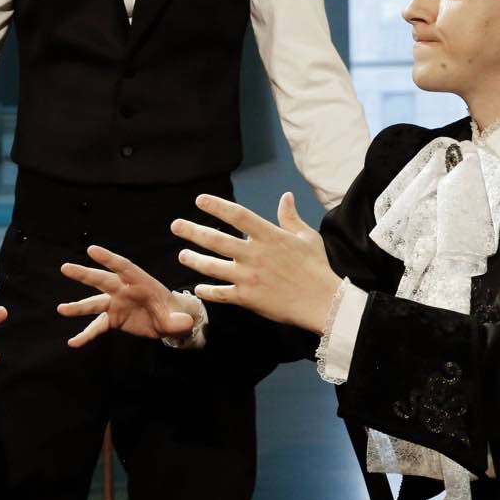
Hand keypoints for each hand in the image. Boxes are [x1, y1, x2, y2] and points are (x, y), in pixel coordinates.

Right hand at [57, 244, 196, 346]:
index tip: (91, 250)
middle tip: (66, 268)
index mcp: (141, 282)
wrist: (168, 322)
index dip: (108, 259)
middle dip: (85, 274)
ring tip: (61, 309)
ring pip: (94, 303)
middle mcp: (124, 290)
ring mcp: (116, 304)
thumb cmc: (174, 313)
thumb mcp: (180, 318)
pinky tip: (74, 342)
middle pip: (102, 280)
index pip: (123, 267)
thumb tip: (184, 323)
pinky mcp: (113, 318)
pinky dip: (86, 334)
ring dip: (78, 307)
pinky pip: (97, 326)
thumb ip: (180, 321)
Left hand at [171, 192, 340, 333]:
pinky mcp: (248, 298)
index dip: (217, 206)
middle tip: (175, 225)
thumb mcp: (307, 237)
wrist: (324, 303)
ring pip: (213, 267)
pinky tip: (198, 288)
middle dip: (192, 231)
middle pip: (216, 240)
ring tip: (182, 255)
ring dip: (194, 260)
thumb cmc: (317, 268)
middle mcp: (254, 255)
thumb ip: (291, 217)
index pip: (237, 215)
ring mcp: (249, 277)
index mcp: (269, 236)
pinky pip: (221, 294)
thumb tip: (285, 197)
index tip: (199, 200)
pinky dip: (208, 291)